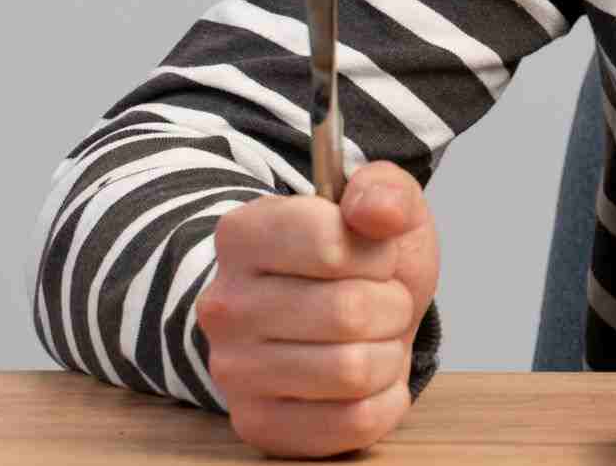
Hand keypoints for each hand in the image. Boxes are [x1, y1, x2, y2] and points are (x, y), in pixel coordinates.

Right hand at [200, 160, 441, 458]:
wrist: (343, 317)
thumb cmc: (360, 261)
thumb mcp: (382, 206)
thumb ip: (385, 190)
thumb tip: (377, 213)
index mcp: (242, 234)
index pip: (331, 245)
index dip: (375, 252)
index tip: (370, 254)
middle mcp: (224, 305)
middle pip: (349, 313)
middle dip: (391, 305)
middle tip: (380, 300)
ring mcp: (232, 371)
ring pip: (353, 371)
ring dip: (388, 352)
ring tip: (370, 337)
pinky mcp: (258, 425)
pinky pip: (353, 423)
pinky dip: (384, 400)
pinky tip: (368, 379)